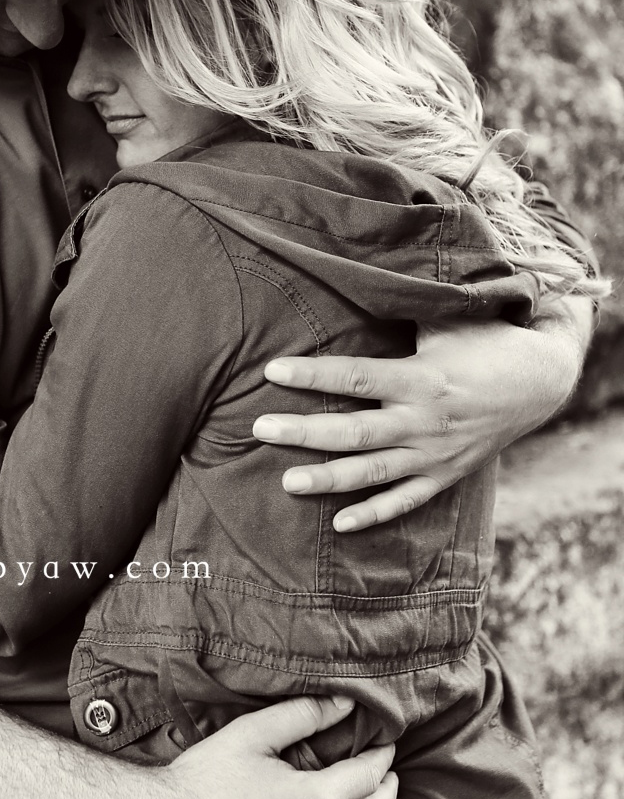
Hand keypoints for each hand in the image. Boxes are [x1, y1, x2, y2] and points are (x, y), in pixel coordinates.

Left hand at [253, 310, 590, 532]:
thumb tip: (354, 273)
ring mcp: (433, 454)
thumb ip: (402, 307)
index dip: (312, 375)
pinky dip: (374, 514)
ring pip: (373, 473)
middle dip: (304, 433)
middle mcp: (423, 420)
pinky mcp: (444, 476)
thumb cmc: (485, 341)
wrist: (541, 382)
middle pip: (354, 432)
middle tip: (259, 430)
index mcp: (420, 377)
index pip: (355, 377)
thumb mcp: (445, 319)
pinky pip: (405, 501)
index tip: (272, 371)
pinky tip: (339, 525)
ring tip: (287, 483)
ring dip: (329, 480)